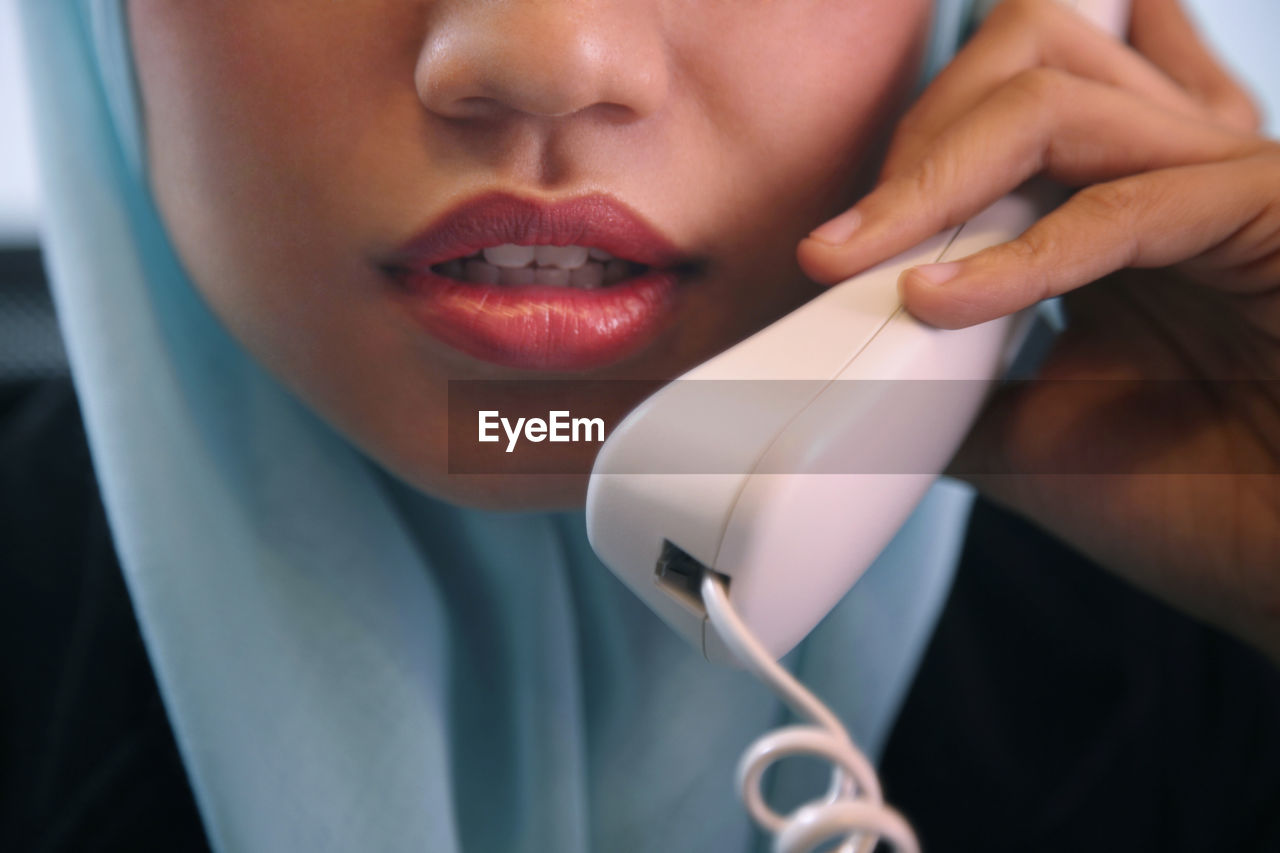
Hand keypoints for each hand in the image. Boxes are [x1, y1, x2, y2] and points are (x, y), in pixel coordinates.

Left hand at [796, 0, 1279, 659]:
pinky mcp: (1271, 212)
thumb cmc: (1201, 503)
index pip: (994, 112)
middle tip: (845, 246)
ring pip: (1055, 101)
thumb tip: (850, 373)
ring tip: (861, 263)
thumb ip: (952, 382)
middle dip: (918, 141)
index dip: (906, 164)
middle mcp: (1165, 172)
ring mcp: (1219, 181)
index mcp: (1112, 206)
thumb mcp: (1031, 434)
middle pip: (1024, 54)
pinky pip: (1124, 205)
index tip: (826, 253)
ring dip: (936, 180)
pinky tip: (941, 301)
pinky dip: (1020, 255)